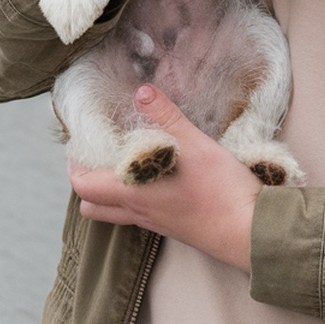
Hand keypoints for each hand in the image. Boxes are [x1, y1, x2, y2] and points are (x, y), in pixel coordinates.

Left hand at [69, 85, 261, 270]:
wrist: (248, 231)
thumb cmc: (219, 191)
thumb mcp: (195, 145)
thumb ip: (166, 116)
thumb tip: (141, 91)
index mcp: (133, 193)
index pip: (84, 186)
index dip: (76, 165)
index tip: (81, 143)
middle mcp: (138, 212)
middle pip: (92, 206)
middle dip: (88, 180)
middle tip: (99, 153)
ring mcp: (156, 223)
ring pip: (115, 213)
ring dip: (110, 191)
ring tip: (124, 162)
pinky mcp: (173, 226)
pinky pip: (140, 215)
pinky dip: (135, 196)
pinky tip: (157, 176)